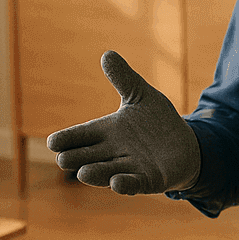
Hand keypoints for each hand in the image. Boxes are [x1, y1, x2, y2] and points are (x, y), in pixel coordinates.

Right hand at [46, 51, 200, 193]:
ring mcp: (129, 168)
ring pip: (107, 173)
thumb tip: (107, 54)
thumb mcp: (141, 96)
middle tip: (63, 159)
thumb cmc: (157, 122)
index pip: (81, 136)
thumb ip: (124, 79)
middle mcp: (113, 153)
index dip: (67, 139)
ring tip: (83, 173)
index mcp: (106, 132)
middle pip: (88, 157)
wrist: (185, 145)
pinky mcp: (149, 181)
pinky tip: (117, 183)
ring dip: (96, 174)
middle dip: (77, 159)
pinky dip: (125, 185)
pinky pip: (134, 185)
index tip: (53, 142)